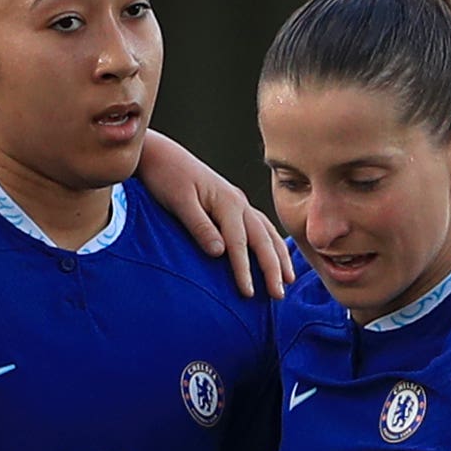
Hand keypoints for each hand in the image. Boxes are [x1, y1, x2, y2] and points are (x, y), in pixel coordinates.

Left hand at [145, 138, 292, 298]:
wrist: (161, 154)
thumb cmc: (166, 177)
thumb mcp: (179, 202)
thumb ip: (200, 226)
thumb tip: (219, 252)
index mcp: (227, 202)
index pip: (239, 243)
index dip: (244, 270)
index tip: (248, 294)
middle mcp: (238, 202)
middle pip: (262, 239)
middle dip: (273, 268)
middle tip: (278, 295)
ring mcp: (238, 201)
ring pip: (267, 232)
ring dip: (279, 256)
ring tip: (289, 279)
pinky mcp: (233, 203)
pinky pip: (261, 225)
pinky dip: (273, 241)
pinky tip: (277, 252)